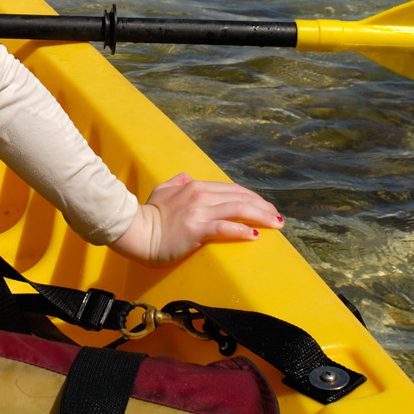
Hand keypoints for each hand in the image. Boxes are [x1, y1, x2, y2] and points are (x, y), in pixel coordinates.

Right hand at [108, 173, 282, 267]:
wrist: (134, 231)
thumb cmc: (148, 213)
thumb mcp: (162, 191)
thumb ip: (176, 182)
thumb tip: (187, 179)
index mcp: (194, 186)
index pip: (232, 189)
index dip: (252, 197)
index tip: (266, 207)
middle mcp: (199, 195)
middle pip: (240, 198)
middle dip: (263, 207)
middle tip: (279, 219)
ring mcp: (198, 212)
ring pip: (237, 209)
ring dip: (261, 216)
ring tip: (276, 225)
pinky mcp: (196, 229)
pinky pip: (224, 227)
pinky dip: (241, 229)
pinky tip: (254, 234)